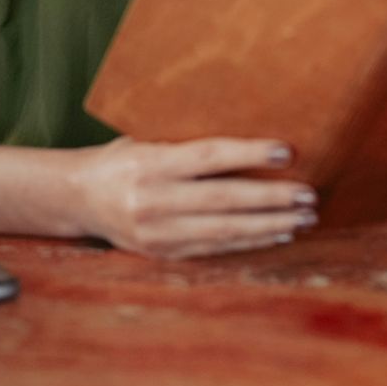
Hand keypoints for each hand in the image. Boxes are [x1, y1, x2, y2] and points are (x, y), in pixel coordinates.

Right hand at [68, 137, 316, 258]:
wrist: (76, 197)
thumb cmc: (122, 158)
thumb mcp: (147, 138)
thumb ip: (187, 142)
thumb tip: (249, 132)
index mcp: (151, 163)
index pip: (209, 157)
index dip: (249, 154)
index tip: (287, 152)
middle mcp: (153, 200)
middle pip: (224, 200)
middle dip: (272, 199)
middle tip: (310, 195)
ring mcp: (157, 232)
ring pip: (225, 230)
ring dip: (270, 225)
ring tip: (305, 217)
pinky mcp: (163, 253)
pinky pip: (215, 248)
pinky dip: (250, 241)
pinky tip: (278, 233)